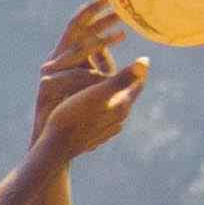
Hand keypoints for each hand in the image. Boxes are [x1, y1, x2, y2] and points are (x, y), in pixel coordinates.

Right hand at [29, 3, 146, 165]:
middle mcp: (119, 119)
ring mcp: (107, 130)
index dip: (137, 69)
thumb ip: (122, 77)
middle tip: (120, 68)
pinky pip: (103, 119)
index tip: (137, 58)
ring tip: (105, 85)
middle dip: (123, 81)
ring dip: (112, 95)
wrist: (57, 147)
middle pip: (126, 95)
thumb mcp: (97, 91)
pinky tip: (93, 107)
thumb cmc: (74, 114)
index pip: (138, 83)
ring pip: (114, 108)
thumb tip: (146, 60)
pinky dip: (101, 108)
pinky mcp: (95, 138)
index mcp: (122, 105)